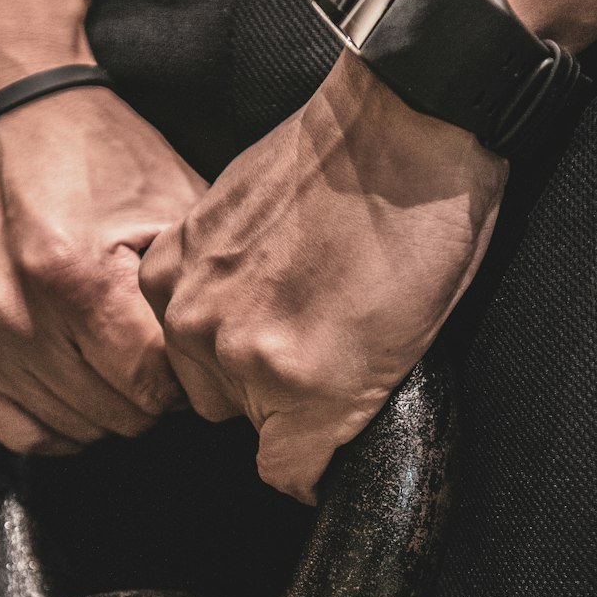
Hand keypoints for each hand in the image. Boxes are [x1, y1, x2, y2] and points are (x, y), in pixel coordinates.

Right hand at [0, 88, 207, 453]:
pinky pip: (18, 430)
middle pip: (118, 413)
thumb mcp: (170, 203)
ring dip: (106, 404)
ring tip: (115, 355)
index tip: (187, 350)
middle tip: (151, 349)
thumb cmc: (96, 152)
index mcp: (77, 278)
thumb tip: (229, 354)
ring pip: (73, 428)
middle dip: (149, 391)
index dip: (184, 375)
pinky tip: (79, 385)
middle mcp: (15, 313)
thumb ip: (202, 284)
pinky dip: (57, 420)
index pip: (154, 386)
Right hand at [139, 54, 506, 502]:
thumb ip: (343, 411)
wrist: (404, 126)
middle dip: (270, 398)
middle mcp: (235, 351)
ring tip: (283, 301)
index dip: (307, 463)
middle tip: (312, 347)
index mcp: (304, 387)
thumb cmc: (426, 232)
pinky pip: (171, 308)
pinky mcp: (177, 248)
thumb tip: (310, 440)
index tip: (317, 446)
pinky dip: (204, 299)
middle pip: (234, 417)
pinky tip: (250, 270)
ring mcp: (197, 296)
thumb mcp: (410, 352)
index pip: (283, 471)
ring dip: (228, 348)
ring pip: (195, 366)